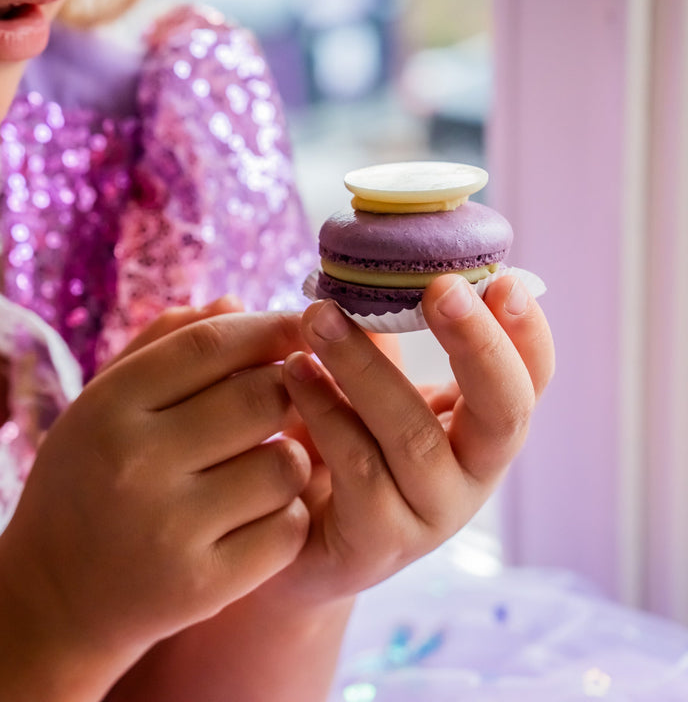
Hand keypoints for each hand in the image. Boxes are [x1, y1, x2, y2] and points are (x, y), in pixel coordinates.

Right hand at [0, 304, 311, 661]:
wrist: (51, 598)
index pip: (210, 344)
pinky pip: (287, 528)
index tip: (295, 327)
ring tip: (262, 463)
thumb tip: (238, 304)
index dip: (266, 327)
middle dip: (288, 390)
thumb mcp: (98, 407)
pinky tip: (257, 514)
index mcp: (107, 408)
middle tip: (283, 399)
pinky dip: (285, 515)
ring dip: (289, 457)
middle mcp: (136, 463)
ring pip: (286, 464)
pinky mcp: (204, 584)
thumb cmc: (83, 485)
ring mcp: (171, 528)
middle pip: (261, 397)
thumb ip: (161, 349)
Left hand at [275, 273, 553, 603]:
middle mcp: (472, 475)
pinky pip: (359, 470)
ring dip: (366, 368)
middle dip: (477, 344)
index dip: (526, 333)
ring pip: (415, 437)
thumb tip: (357, 273)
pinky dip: (325, 413)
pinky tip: (293, 374)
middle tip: (441, 287)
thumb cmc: (331, 448)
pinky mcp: (379, 541)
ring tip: (318, 318)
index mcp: (479, 428)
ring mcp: (430, 514)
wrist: (284, 539)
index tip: (502, 279)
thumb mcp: (363, 389)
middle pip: (504, 411)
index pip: (529, 380)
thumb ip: (377, 338)